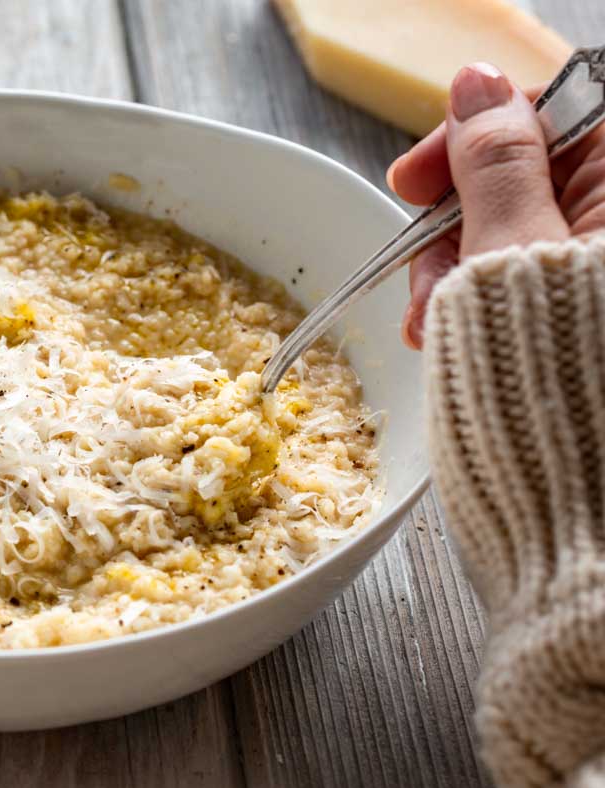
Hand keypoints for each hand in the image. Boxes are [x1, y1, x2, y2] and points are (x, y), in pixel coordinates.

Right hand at [388, 62, 604, 348]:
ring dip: (452, 272)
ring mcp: (597, 268)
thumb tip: (476, 85)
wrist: (574, 488)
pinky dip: (473, 301)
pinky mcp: (580, 310)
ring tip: (429, 330)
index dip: (478, 134)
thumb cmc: (551, 374)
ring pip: (510, 230)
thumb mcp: (511, 253)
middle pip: (525, 175)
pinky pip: (515, 277)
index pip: (556, 112)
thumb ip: (493, 161)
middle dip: (455, 224)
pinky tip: (447, 337)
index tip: (414, 179)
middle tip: (421, 279)